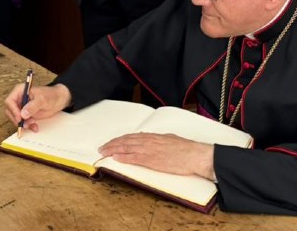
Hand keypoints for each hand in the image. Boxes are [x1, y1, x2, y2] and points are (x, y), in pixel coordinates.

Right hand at [3, 83, 71, 132]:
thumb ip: (32, 106)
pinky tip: (35, 127)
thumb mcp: (42, 99)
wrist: (58, 100)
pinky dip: (28, 126)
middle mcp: (18, 99)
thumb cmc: (50, 95)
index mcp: (19, 91)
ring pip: (16, 118)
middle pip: (10, 111)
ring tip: (33, 125)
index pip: (10, 101)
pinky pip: (23, 122)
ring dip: (23, 124)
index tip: (20, 118)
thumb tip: (23, 114)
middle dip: (17, 119)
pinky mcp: (26, 115)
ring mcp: (22, 107)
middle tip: (25, 124)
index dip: (13, 110)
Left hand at [98, 132, 214, 178]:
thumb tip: (152, 140)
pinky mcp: (151, 160)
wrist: (194, 155)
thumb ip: (159, 140)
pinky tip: (116, 158)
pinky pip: (133, 158)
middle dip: (112, 144)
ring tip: (104, 152)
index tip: (112, 142)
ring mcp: (149, 150)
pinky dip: (123, 158)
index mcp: (153, 137)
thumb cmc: (186, 149)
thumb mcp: (170, 139)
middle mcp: (149, 141)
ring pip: (126, 148)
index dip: (120, 139)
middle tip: (102, 147)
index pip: (132, 136)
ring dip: (113, 150)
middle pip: (125, 141)